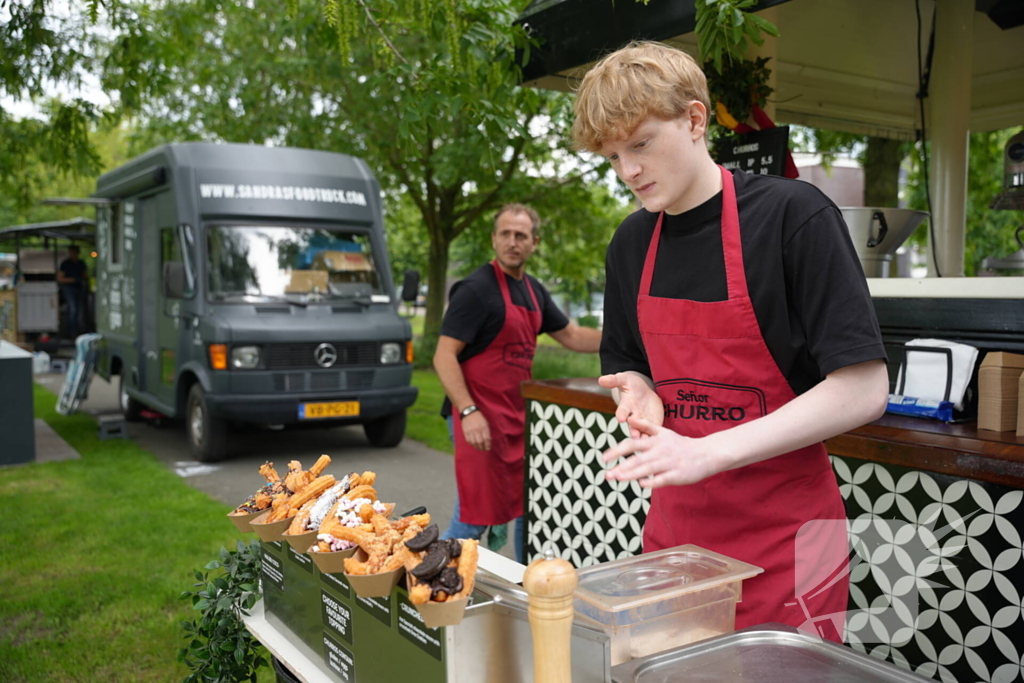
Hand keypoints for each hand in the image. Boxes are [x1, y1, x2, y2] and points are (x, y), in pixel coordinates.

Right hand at [461, 411, 490, 450]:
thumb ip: (487, 432)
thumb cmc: (479, 418)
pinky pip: (468, 441)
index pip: (486, 439)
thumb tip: (488, 441)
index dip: (488, 445)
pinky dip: (472, 444)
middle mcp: (477, 430)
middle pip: (480, 442)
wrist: (469, 412)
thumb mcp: (486, 423)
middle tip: (484, 449)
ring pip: (474, 443)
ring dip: (477, 447)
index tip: (488, 448)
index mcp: (484, 427)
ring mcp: (470, 431)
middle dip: (482, 448)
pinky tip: (474, 444)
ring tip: (479, 448)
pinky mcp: (465, 432)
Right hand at [598, 372, 663, 437]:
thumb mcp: (624, 379)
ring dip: (644, 436)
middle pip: (633, 425)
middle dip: (634, 430)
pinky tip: (659, 441)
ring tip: (647, 441)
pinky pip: (655, 430)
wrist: (643, 392)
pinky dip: (656, 436)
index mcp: (626, 405)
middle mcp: (633, 415)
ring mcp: (643, 420)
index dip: (621, 414)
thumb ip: (614, 380)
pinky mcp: (654, 422)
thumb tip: (601, 379)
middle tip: (635, 436)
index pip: (622, 410)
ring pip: (643, 431)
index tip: (621, 418)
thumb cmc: (631, 385)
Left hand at [601, 416, 717, 487]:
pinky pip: (663, 479)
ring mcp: (669, 463)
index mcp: (655, 441)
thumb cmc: (681, 445)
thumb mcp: (664, 432)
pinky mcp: (677, 474)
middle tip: (606, 474)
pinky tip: (641, 485)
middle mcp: (660, 451)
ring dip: (632, 474)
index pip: (632, 445)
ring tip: (618, 478)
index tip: (604, 458)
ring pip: (648, 469)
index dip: (617, 450)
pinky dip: (652, 481)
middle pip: (637, 459)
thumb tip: (629, 419)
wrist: (706, 453)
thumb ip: (646, 426)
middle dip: (621, 467)